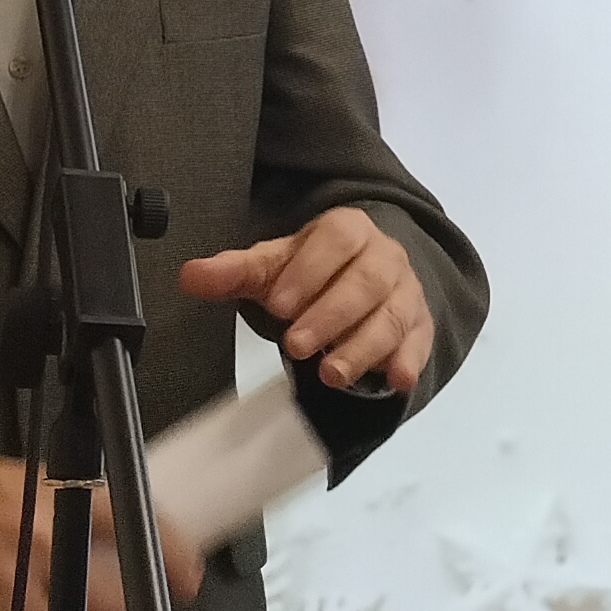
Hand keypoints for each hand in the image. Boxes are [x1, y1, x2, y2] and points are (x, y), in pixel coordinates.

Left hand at [177, 206, 431, 398]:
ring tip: (330, 376)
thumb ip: (235, 272)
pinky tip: (395, 380)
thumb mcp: (273, 268)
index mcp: (349, 230)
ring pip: (393, 315)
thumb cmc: (313, 273)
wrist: (362, 277)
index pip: (337, 240)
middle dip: (331, 315)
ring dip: (363, 347)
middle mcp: (385, 256)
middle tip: (296, 347)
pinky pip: (419, 341)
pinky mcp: (419, 326)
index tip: (278, 305)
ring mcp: (406, 292)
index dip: (309, 271)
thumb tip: (190, 276)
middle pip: (367, 281)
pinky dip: (409, 360)